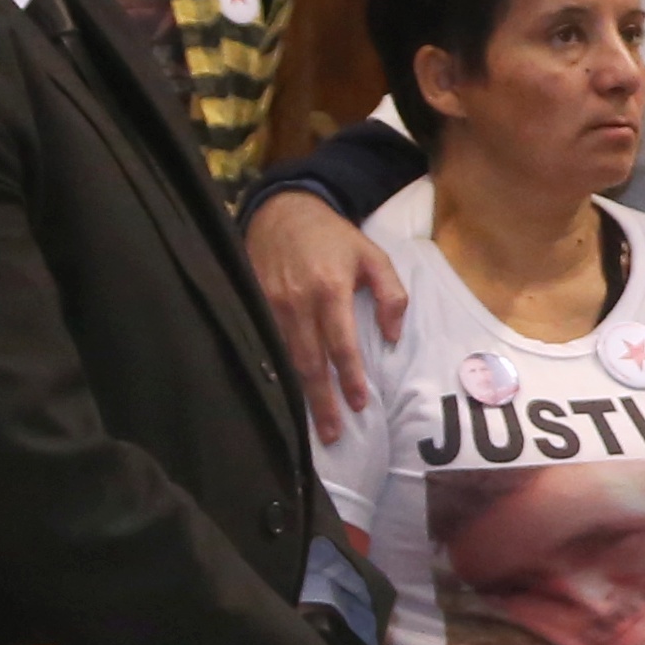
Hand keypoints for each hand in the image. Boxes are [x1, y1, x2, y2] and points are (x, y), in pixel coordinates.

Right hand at [249, 192, 406, 419]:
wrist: (283, 211)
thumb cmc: (334, 238)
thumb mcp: (375, 257)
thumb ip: (391, 295)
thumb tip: (393, 338)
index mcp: (330, 290)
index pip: (341, 345)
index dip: (350, 377)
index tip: (360, 404)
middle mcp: (296, 302)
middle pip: (310, 362)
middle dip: (322, 400)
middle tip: (333, 433)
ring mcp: (269, 305)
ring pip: (285, 359)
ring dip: (298, 394)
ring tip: (310, 425)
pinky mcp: (252, 305)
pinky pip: (265, 346)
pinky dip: (276, 373)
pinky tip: (284, 395)